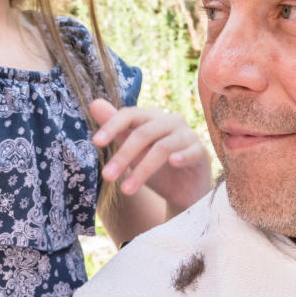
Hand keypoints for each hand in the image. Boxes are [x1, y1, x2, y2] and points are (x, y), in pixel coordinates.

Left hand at [90, 99, 211, 209]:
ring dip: (142, 169)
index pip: (130, 115)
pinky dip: (182, 156)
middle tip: (106, 176)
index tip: (96, 143)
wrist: (184, 193)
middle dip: (123, 155)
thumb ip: (116, 130)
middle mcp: (171, 121)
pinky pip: (192, 151)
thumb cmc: (156, 169)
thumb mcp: (132, 152)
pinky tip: (172, 163)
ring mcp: (188, 136)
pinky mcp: (201, 152)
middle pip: (144, 133)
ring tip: (126, 190)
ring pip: (162, 147)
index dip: (112, 126)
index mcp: (152, 118)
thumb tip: (94, 103)